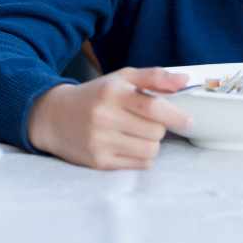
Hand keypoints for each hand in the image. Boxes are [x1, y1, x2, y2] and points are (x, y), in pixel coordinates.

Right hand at [26, 67, 192, 169]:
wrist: (54, 116)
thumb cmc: (95, 96)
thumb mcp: (120, 79)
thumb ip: (153, 77)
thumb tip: (185, 80)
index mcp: (112, 92)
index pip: (153, 107)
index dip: (176, 116)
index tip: (188, 121)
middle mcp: (104, 117)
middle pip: (156, 132)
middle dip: (158, 128)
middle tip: (145, 122)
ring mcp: (100, 141)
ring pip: (149, 150)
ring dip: (151, 144)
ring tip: (137, 134)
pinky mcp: (98, 161)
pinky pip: (138, 165)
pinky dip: (140, 157)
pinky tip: (128, 146)